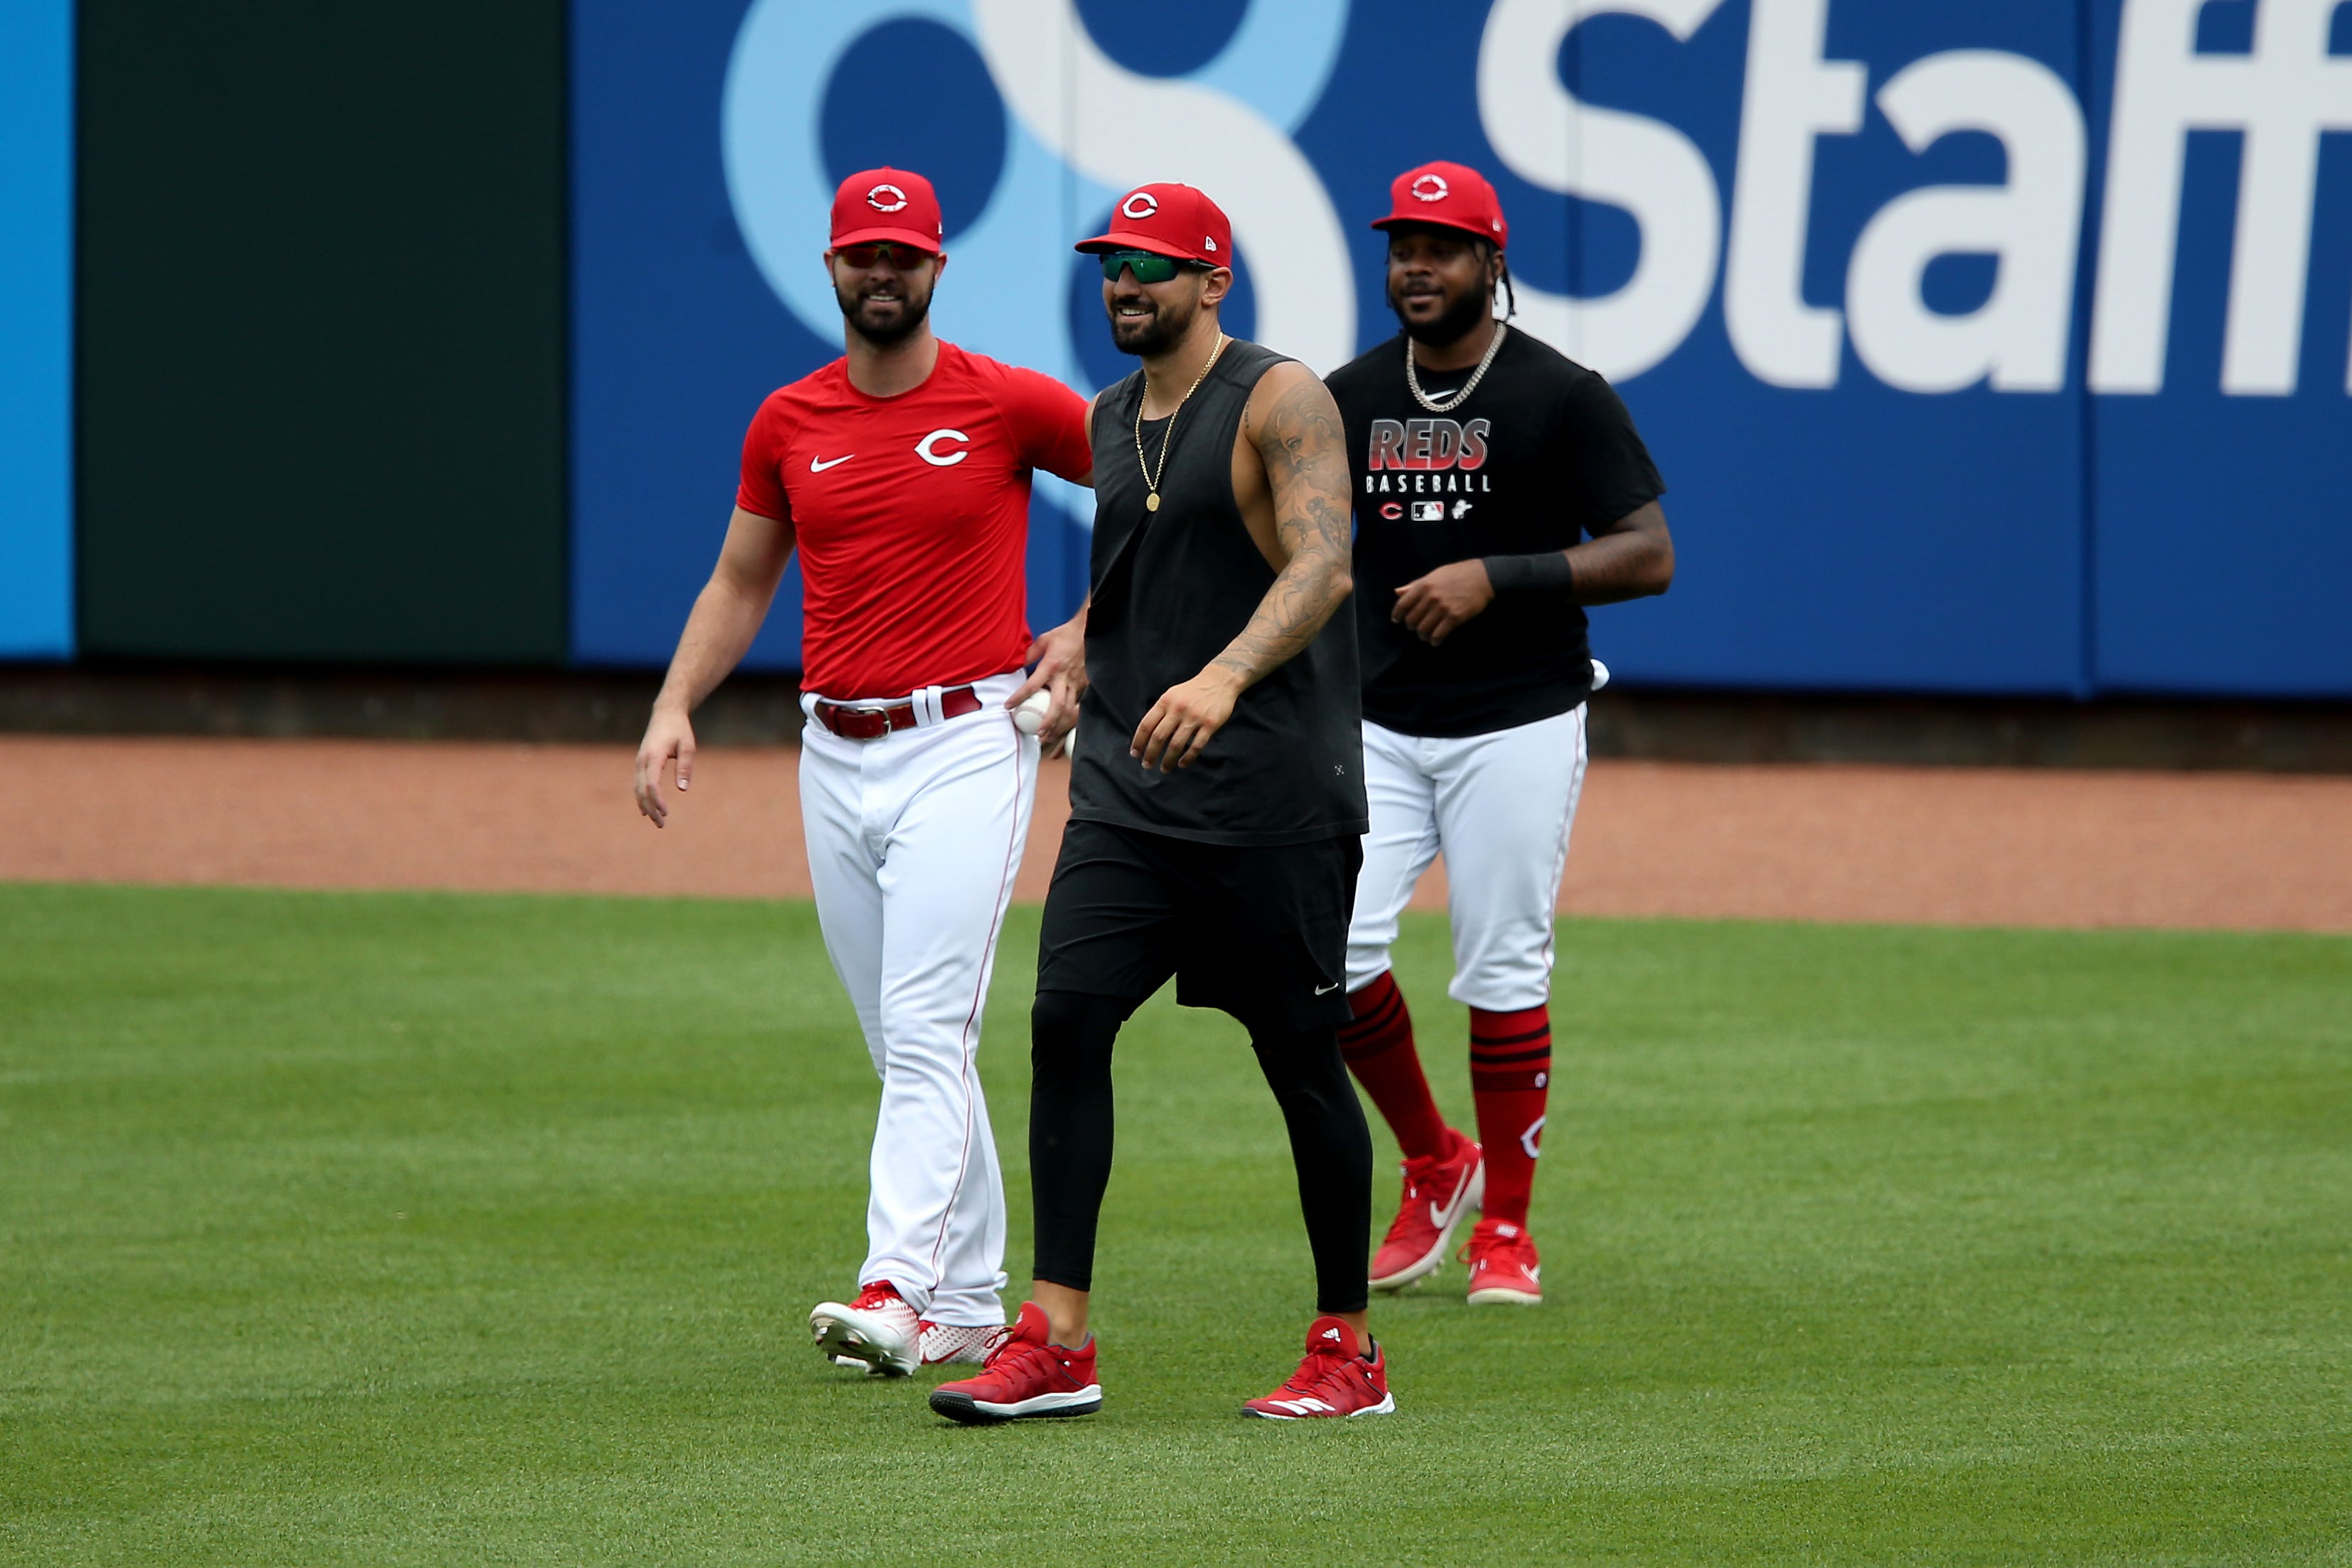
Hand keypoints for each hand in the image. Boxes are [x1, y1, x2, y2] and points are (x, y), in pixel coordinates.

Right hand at [634, 705, 695, 826]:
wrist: (666, 714)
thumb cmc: (679, 730)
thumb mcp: (688, 746)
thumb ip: (685, 767)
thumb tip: (683, 789)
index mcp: (654, 756)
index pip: (651, 784)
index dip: (657, 800)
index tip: (666, 813)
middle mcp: (642, 760)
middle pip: (642, 790)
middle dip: (651, 809)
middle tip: (661, 825)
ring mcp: (639, 761)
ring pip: (637, 788)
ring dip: (645, 805)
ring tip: (657, 821)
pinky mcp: (640, 763)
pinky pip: (638, 783)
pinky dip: (641, 797)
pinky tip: (647, 809)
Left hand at [1007, 612, 1087, 758]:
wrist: (1089, 631)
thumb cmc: (1065, 635)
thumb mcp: (1043, 640)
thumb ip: (1029, 654)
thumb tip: (1017, 665)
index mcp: (1052, 665)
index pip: (1033, 685)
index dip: (1019, 697)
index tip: (1008, 706)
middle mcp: (1064, 677)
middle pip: (1058, 705)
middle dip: (1048, 721)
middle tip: (1038, 734)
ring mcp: (1076, 683)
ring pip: (1070, 709)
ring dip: (1060, 725)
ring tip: (1049, 736)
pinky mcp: (1084, 685)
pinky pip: (1077, 704)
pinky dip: (1069, 717)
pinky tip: (1063, 726)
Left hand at [1131, 667, 1242, 771]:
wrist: (1219, 680)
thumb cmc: (1192, 691)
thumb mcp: (1172, 695)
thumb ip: (1161, 711)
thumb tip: (1147, 733)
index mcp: (1166, 701)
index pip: (1146, 725)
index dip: (1138, 741)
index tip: (1135, 754)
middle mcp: (1178, 709)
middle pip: (1159, 737)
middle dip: (1150, 754)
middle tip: (1147, 765)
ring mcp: (1194, 717)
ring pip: (1176, 744)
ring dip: (1168, 760)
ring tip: (1164, 769)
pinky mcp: (1210, 724)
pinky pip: (1196, 746)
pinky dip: (1187, 758)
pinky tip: (1182, 764)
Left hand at [1391, 559, 1494, 645]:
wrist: (1483, 577)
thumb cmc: (1457, 574)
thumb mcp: (1434, 575)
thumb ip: (1415, 585)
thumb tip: (1397, 592)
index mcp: (1424, 585)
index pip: (1402, 605)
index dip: (1397, 615)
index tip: (1397, 620)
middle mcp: (1431, 597)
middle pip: (1412, 620)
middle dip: (1412, 626)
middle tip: (1417, 627)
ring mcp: (1443, 608)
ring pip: (1423, 630)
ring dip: (1423, 635)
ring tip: (1426, 635)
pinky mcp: (1455, 617)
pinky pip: (1438, 635)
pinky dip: (1435, 640)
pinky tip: (1436, 641)